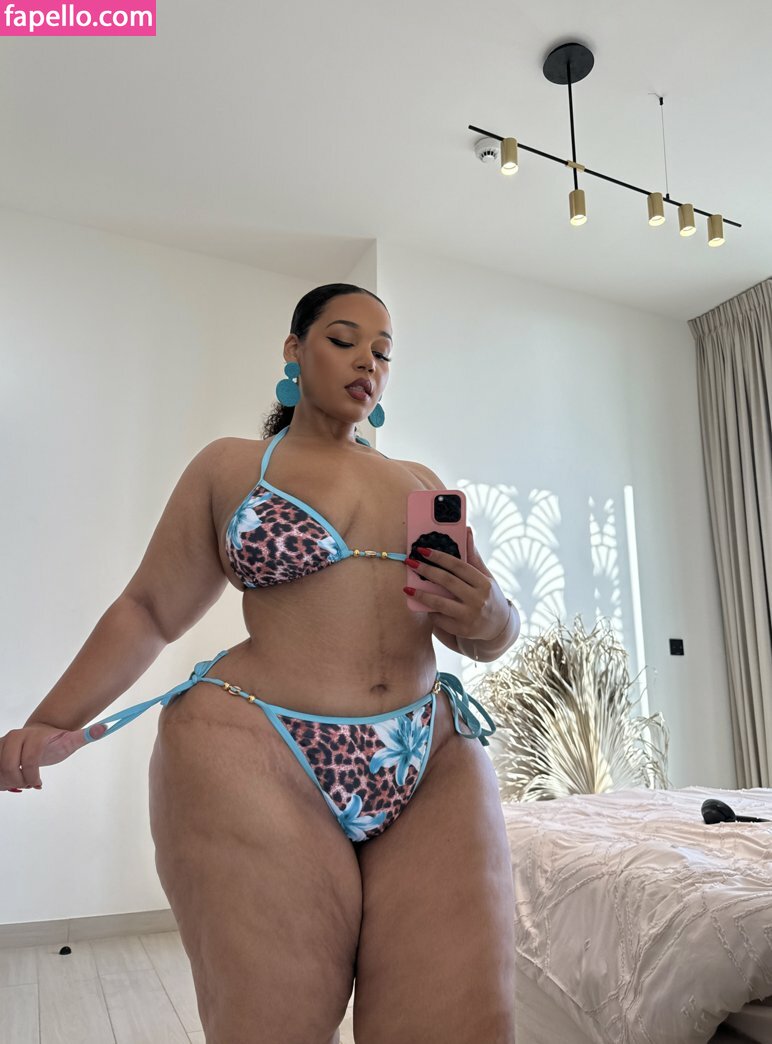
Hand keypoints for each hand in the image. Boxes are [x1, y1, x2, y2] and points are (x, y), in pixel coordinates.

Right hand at [0, 721, 106, 791]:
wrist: (39, 733)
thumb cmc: (56, 740)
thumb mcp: (71, 740)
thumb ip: (87, 735)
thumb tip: (105, 728)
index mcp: (33, 735)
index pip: (29, 759)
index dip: (32, 776)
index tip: (39, 785)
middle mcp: (15, 736)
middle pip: (8, 766)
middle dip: (18, 780)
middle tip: (28, 784)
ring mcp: (3, 742)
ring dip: (8, 781)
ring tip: (22, 782)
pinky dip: (0, 779)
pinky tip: (11, 780)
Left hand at [405, 526, 510, 642]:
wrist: (499, 628)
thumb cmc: (488, 596)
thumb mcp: (486, 577)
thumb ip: (473, 556)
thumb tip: (466, 531)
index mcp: (484, 583)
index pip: (459, 566)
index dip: (439, 557)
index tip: (423, 550)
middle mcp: (478, 599)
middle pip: (447, 582)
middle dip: (426, 571)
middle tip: (410, 563)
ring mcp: (470, 616)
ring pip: (440, 603)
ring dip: (421, 595)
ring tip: (407, 588)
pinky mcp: (462, 630)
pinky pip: (440, 619)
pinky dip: (430, 611)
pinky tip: (422, 605)